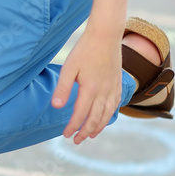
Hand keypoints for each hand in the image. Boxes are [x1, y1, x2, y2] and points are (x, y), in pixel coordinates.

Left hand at [51, 29, 122, 144]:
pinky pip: (116, 104)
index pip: (80, 114)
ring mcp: (113, 88)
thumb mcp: (69, 67)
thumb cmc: (84, 50)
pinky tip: (105, 118)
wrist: (106, 35)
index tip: (65, 135)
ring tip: (91, 135)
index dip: (72, 127)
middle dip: (85, 132)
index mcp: (90, 89)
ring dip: (98, 127)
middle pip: (95, 118)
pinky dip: (110, 115)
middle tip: (76, 140)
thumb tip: (56, 107)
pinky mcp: (118, 83)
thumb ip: (63, 88)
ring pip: (107, 114)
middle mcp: (104, 91)